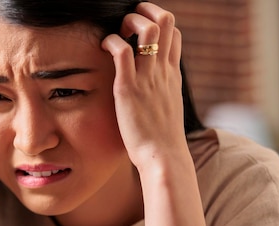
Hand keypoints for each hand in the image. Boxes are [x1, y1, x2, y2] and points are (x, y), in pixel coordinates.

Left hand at [101, 3, 187, 170]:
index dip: (159, 23)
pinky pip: (122, 52)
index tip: (140, 32)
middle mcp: (163, 71)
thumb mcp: (166, 109)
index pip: (175, 34)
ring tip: (117, 32)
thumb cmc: (161, 140)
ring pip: (147, 29)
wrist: (163, 157)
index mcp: (172, 75)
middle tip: (128, 23)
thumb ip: (160, 94)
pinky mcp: (128, 88)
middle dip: (147, 12)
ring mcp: (148, 78)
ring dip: (129, 22)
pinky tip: (103, 47)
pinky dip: (111, 41)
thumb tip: (150, 94)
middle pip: (167, 21)